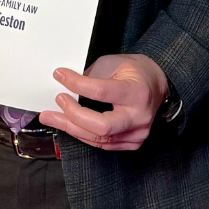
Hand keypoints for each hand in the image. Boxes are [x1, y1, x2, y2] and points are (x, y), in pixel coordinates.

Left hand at [37, 53, 166, 150]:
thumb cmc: (134, 72)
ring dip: (71, 128)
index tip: (59, 75)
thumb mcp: (113, 63)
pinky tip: (69, 125)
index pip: (100, 92)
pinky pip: (102, 145)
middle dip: (73, 115)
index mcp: (136, 92)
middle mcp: (139, 117)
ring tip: (51, 117)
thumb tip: (66, 86)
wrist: (157, 84)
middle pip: (101, 127)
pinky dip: (83, 134)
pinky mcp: (132, 143)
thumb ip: (91, 75)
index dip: (76, 84)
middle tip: (56, 101)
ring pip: (98, 139)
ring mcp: (137, 134)